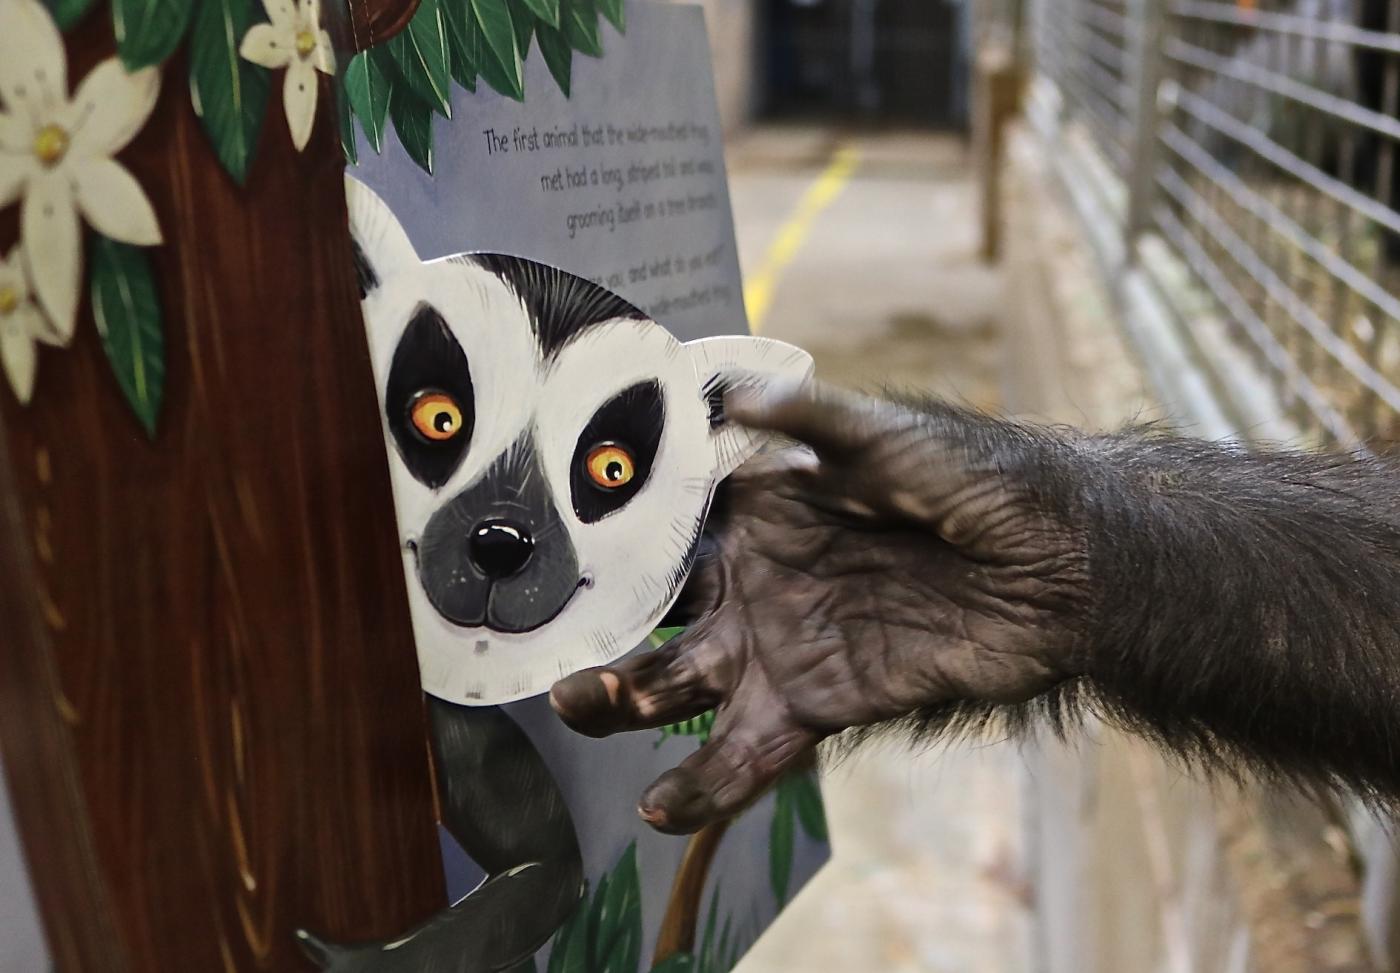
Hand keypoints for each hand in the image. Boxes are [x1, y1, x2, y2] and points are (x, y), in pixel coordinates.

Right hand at [549, 381, 1091, 833]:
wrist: (1063, 568)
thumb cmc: (979, 480)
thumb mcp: (893, 438)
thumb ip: (816, 421)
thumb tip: (735, 391)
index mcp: (759, 509)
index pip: (666, 525)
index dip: (607, 537)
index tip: (547, 542)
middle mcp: (755, 580)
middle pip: (655, 612)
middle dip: (601, 628)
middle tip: (559, 638)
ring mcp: (781, 645)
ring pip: (681, 685)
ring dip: (627, 702)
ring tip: (589, 704)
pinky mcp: (819, 703)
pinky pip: (746, 751)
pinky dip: (703, 784)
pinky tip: (662, 807)